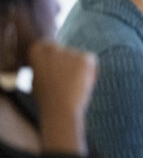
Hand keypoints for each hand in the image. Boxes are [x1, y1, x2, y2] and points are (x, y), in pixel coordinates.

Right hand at [28, 40, 96, 155]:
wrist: (59, 110)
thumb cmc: (47, 98)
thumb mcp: (37, 77)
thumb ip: (43, 65)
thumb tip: (51, 59)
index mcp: (37, 50)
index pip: (50, 48)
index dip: (56, 63)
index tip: (55, 76)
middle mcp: (52, 47)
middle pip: (66, 52)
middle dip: (68, 65)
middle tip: (65, 82)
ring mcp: (69, 51)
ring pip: (79, 58)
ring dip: (79, 69)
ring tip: (72, 86)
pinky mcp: (85, 58)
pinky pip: (91, 61)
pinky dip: (91, 71)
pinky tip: (81, 83)